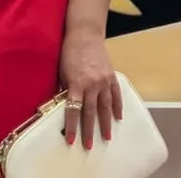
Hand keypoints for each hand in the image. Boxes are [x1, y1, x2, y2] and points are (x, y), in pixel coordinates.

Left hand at [60, 29, 121, 148]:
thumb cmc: (69, 51)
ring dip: (105, 124)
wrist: (85, 34)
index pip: (73, 110)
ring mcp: (104, 81)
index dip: (71, 126)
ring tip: (106, 138)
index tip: (70, 139)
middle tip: (89, 146)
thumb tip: (62, 106)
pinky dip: (118, 107)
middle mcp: (92, 84)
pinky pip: (116, 95)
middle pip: (90, 112)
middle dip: (89, 130)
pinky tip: (118, 118)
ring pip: (105, 107)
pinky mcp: (111, 76)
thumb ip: (64, 89)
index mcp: (77, 83)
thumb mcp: (61, 71)